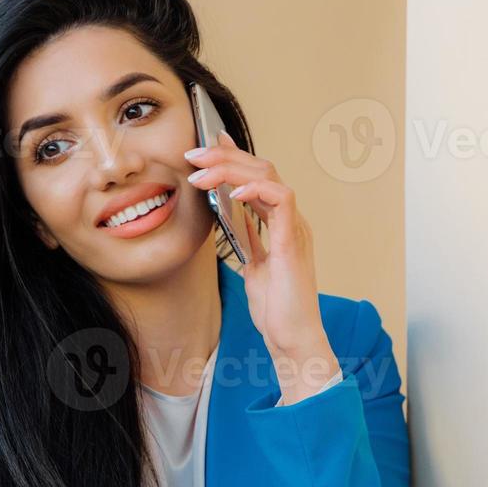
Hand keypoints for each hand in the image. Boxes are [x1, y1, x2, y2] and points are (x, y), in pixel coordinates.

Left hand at [184, 130, 339, 400]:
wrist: (292, 339)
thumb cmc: (276, 310)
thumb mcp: (254, 266)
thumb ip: (247, 239)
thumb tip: (229, 215)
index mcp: (282, 224)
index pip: (259, 177)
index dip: (233, 157)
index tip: (206, 147)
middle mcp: (291, 220)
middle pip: (262, 168)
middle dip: (225, 156)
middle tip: (193, 154)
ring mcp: (295, 228)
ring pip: (268, 176)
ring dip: (231, 168)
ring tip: (200, 171)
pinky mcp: (293, 241)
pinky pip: (281, 199)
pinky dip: (255, 190)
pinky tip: (231, 194)